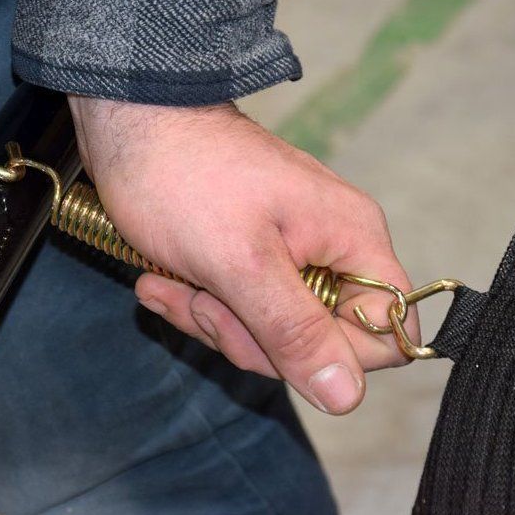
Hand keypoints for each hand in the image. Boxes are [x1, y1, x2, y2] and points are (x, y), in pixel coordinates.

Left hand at [69, 96, 417, 414]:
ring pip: (270, 330)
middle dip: (251, 335)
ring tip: (169, 282)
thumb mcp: (238, 263)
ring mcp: (288, 250)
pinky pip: (238, 307)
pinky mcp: (249, 254)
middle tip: (205, 299)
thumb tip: (347, 395)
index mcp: (350, 239)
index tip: (273, 334)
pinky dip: (196, 302)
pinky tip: (160, 281)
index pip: (386, 332)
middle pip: (319, 340)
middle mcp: (330, 246)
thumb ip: (293, 330)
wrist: (128, 119)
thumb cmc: (183, 175)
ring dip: (212, 318)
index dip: (334, 353)